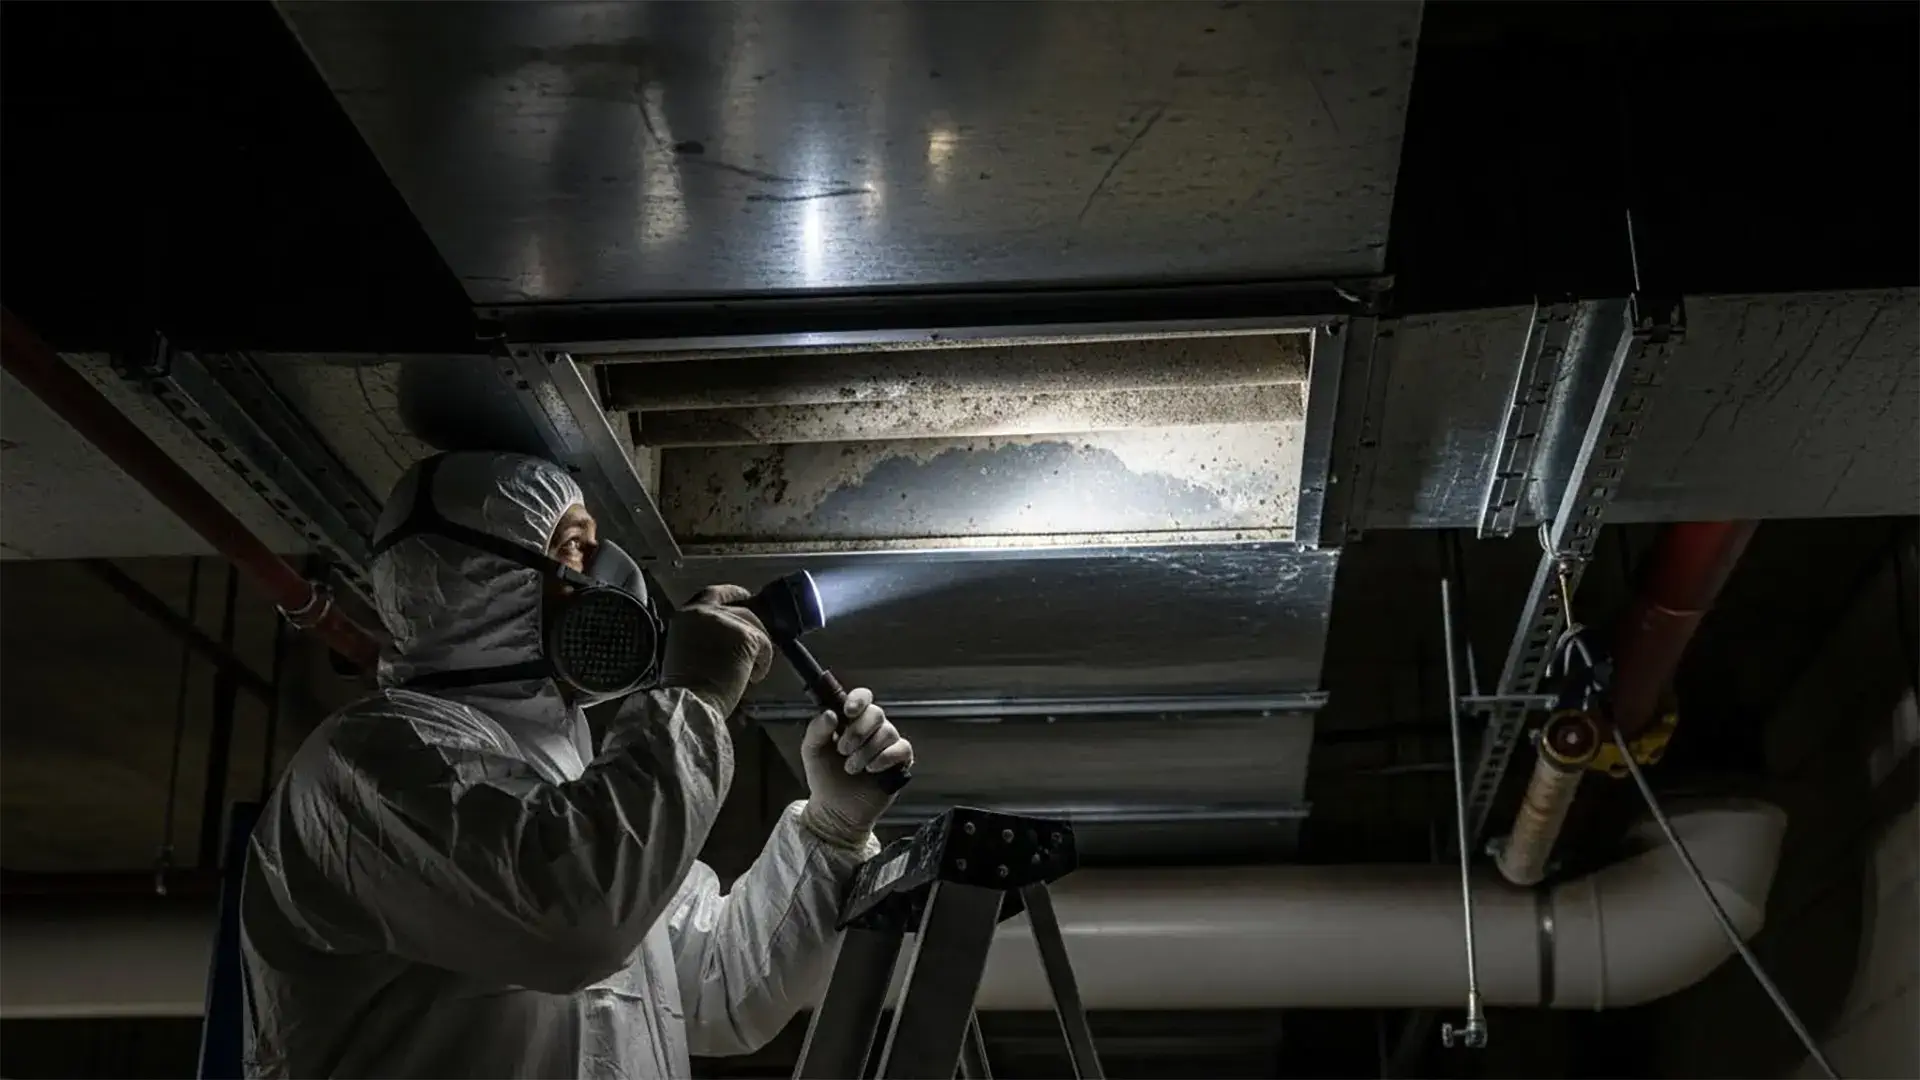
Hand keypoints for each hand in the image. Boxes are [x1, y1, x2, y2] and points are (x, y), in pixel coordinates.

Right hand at [660, 585, 772, 713]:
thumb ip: (702, 637)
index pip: (713, 593)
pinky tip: (752, 679)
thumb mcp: (684, 651)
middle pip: (740, 610)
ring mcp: (725, 622)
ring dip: (756, 649)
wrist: (690, 702)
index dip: (731, 594)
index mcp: (685, 616)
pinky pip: (764, 645)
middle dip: (753, 625)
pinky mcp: (745, 636)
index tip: (743, 597)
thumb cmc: (685, 689)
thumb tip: (728, 640)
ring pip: (755, 627)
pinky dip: (763, 663)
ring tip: (748, 673)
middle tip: (760, 639)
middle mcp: (704, 613)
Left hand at [799, 689, 912, 849]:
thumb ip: (817, 729)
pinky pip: (902, 749)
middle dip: (858, 731)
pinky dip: (885, 758)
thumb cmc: (825, 777)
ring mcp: (887, 744)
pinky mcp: (899, 762)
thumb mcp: (812, 751)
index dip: (859, 700)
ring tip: (851, 768)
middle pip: (876, 713)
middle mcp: (872, 729)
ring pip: (888, 732)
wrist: (836, 809)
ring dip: (866, 751)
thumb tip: (831, 713)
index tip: (848, 711)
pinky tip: (872, 769)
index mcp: (851, 720)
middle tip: (843, 750)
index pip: (863, 697)